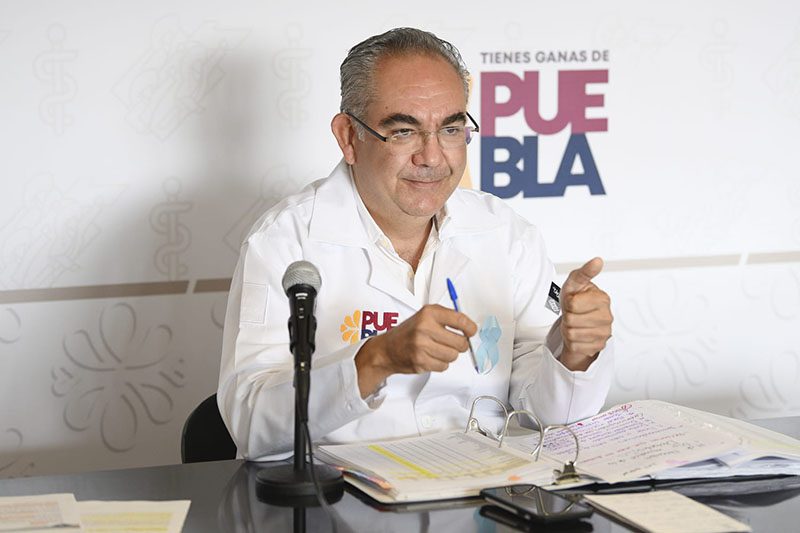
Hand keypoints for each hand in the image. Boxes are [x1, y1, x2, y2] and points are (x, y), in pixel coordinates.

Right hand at [354, 304, 476, 397]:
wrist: (387, 349)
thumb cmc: (408, 332)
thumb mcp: (425, 316)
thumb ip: (447, 318)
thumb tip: (470, 327)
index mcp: (429, 313)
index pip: (460, 320)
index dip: (470, 328)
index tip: (472, 331)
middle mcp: (425, 328)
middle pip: (460, 342)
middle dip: (460, 345)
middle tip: (453, 343)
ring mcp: (422, 346)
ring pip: (453, 356)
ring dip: (449, 355)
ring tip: (438, 349)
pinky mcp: (420, 362)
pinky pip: (444, 366)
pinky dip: (441, 363)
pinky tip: (430, 357)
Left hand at [559, 257, 612, 370]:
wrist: (578, 320)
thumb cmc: (576, 299)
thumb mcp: (575, 283)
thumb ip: (585, 272)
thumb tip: (598, 260)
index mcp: (602, 299)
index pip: (572, 304)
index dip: (567, 303)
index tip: (573, 301)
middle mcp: (607, 317)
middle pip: (571, 320)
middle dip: (567, 317)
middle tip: (574, 314)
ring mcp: (605, 333)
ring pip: (572, 334)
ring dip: (568, 329)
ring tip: (575, 323)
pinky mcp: (598, 347)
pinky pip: (575, 346)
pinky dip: (572, 342)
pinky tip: (579, 334)